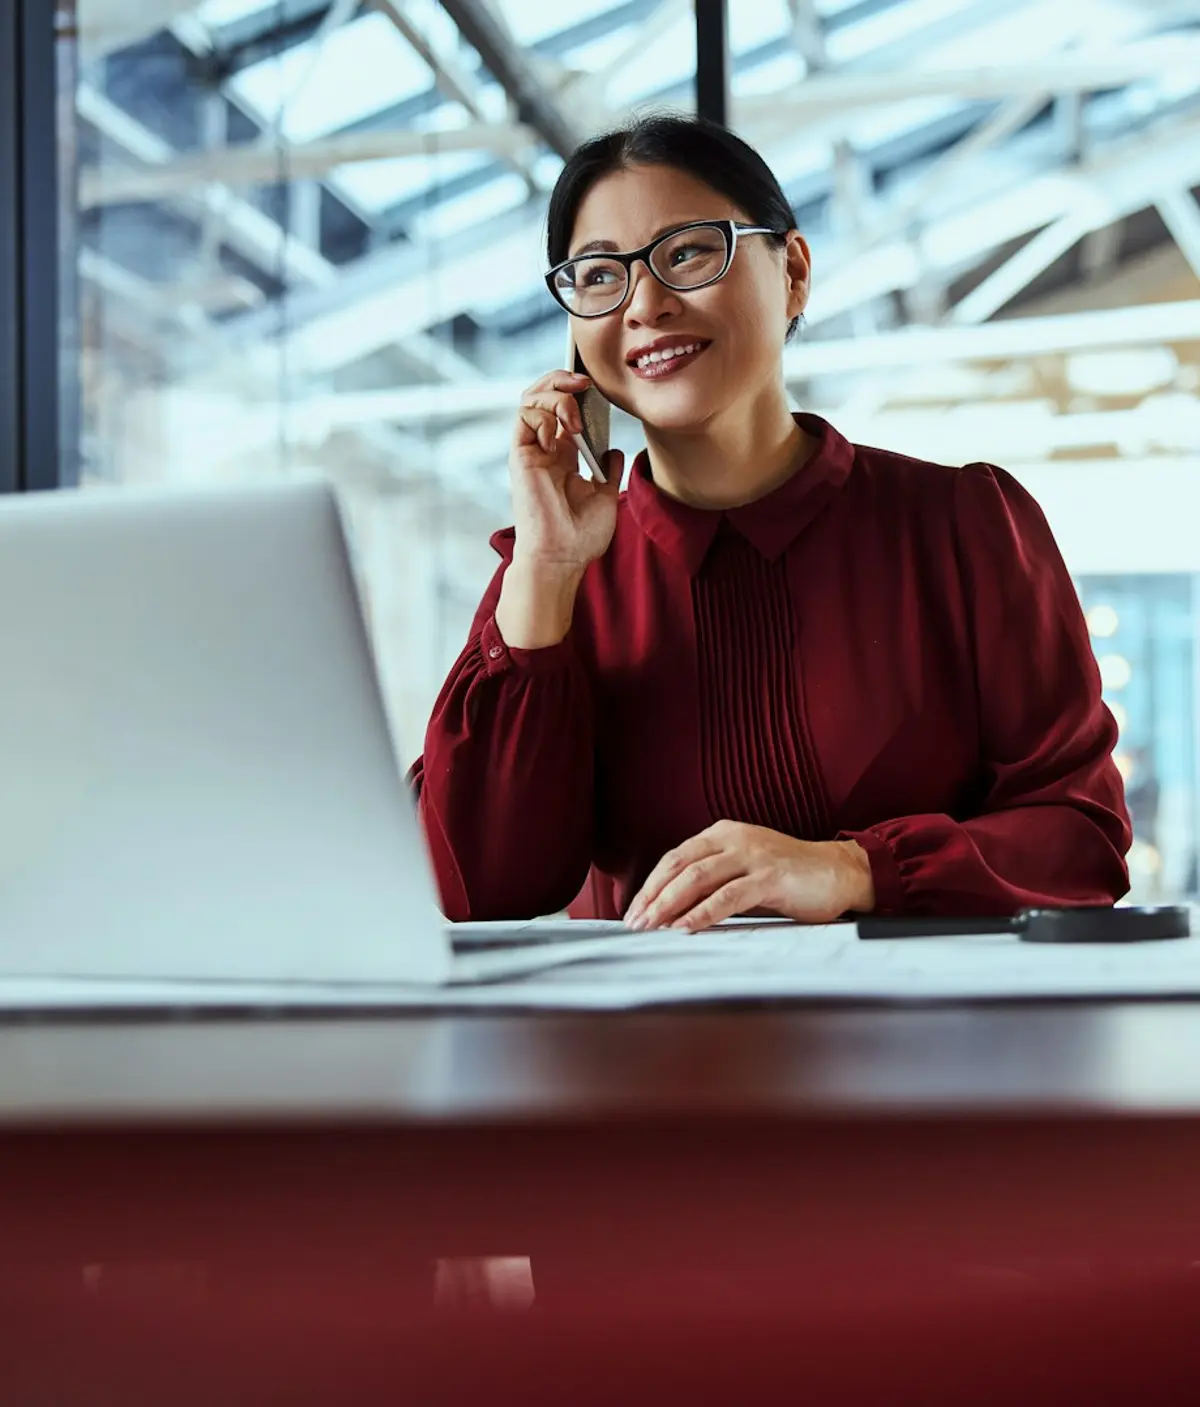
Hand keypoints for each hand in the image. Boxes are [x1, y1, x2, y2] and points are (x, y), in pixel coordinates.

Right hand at [509, 369, 623, 575]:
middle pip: (542, 395)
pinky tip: (559, 435)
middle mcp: (545, 449)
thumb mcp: (605, 497)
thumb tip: (614, 450)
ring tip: (575, 417)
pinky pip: (524, 417)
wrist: (563, 557)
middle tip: (585, 384)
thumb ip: (608, 471)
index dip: (576, 391)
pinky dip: (543, 415)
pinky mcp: (520, 456)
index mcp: (563, 456)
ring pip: (530, 399)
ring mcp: (531, 451)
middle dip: (562, 379)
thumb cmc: (580, 537)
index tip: (597, 390)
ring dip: (556, 396)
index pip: (563, 409)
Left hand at [624, 821, 874, 931]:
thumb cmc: (789, 878)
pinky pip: (728, 896)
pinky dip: (702, 913)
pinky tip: (685, 928)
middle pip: (679, 866)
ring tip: (652, 928)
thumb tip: (671, 910)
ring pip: (698, 878)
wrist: (839, 872)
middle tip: (635, 923)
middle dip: (652, 896)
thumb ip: (712, 884)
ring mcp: (752, 854)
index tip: (634, 910)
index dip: (651, 884)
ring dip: (669, 905)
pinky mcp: (770, 875)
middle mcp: (733, 838)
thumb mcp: (743, 873)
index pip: (675, 857)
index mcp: (722, 834)